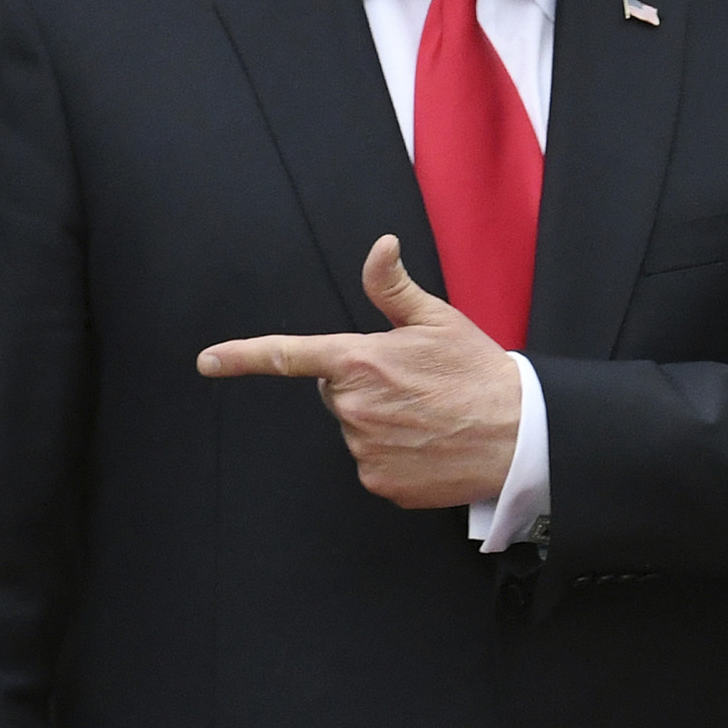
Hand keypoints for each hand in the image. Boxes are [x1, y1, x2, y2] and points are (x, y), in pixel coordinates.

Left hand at [197, 235, 519, 508]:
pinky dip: (393, 455)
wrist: (520, 435)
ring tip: (426, 415)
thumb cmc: (478, 372)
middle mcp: (353, 407)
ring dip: (379, 421)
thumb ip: (393, 286)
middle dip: (362, 386)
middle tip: (411, 385)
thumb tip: (380, 245)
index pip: (288, 355)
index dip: (242, 357)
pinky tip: (426, 444)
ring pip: (355, 428)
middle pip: (335, 393)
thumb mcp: (437, 320)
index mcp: (359, 361)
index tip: (207, 360)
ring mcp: (364, 448)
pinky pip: (371, 463)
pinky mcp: (380, 482)